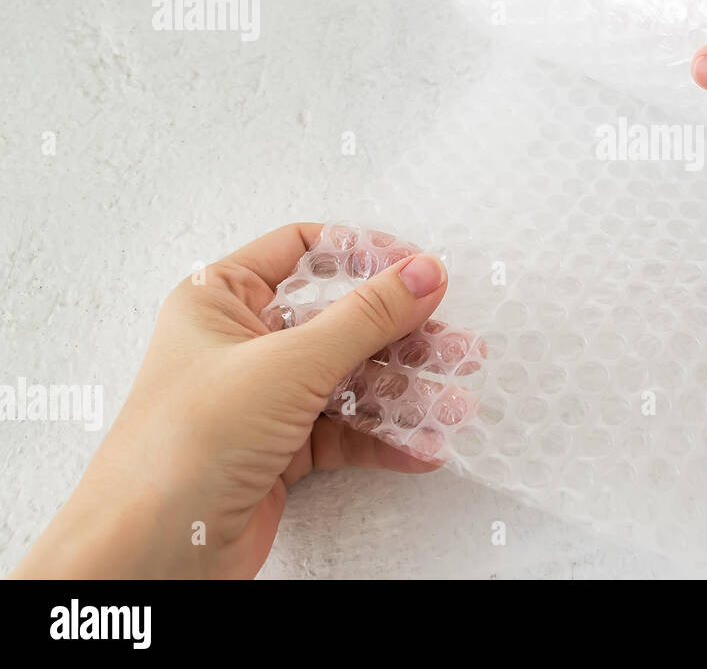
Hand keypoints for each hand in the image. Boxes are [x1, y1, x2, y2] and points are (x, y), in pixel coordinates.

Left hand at [12, 223, 449, 578]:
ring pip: (351, 380)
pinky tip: (421, 446)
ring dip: (406, 393)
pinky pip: (346, 431)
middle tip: (457, 348)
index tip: (419, 271)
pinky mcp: (280, 450)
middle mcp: (242, 343)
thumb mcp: (288, 365)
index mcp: (220, 299)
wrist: (151, 553)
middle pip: (340, 321)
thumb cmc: (184, 447)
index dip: (363, 255)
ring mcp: (262, 398)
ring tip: (454, 405)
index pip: (302, 251)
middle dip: (403, 337)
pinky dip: (385, 437)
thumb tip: (424, 274)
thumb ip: (366, 317)